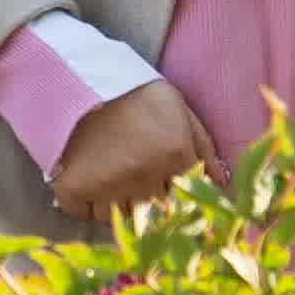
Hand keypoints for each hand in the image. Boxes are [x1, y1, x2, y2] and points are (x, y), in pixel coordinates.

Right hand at [48, 78, 216, 221]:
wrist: (79, 76)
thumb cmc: (135, 94)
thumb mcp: (178, 109)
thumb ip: (204, 148)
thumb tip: (222, 185)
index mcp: (175, 154)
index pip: (187, 197)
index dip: (175, 190)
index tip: (163, 181)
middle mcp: (144, 175)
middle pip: (157, 212)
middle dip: (150, 199)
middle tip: (135, 176)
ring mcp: (107, 184)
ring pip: (123, 217)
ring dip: (120, 203)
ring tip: (113, 174)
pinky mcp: (72, 188)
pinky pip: (87, 215)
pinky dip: (88, 204)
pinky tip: (90, 180)